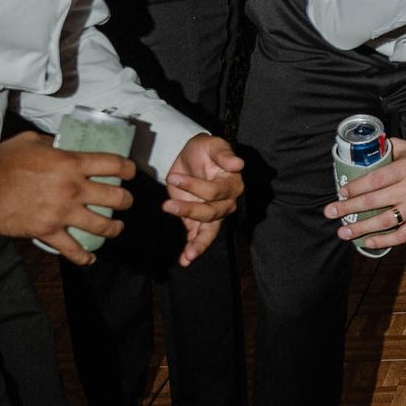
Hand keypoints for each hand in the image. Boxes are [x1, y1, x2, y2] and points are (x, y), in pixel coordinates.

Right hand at [0, 129, 132, 262]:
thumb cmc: (2, 161)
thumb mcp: (31, 141)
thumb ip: (52, 144)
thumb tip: (61, 145)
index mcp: (71, 163)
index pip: (114, 164)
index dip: (129, 168)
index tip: (131, 172)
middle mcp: (73, 188)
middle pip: (116, 197)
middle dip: (126, 201)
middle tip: (125, 202)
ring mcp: (62, 212)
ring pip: (102, 225)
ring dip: (114, 228)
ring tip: (116, 228)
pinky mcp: (47, 231)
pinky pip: (72, 249)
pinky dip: (84, 257)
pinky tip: (91, 258)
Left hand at [161, 133, 243, 263]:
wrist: (191, 157)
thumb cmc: (205, 149)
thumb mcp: (213, 145)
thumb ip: (224, 154)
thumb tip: (238, 164)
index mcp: (231, 185)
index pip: (214, 192)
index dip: (194, 186)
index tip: (173, 177)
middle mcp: (226, 202)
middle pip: (211, 213)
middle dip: (189, 211)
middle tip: (167, 205)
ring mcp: (213, 214)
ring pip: (209, 232)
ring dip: (198, 244)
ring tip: (188, 255)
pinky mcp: (198, 221)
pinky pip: (198, 237)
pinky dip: (193, 249)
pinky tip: (185, 260)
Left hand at [325, 137, 405, 253]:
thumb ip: (386, 148)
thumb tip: (363, 149)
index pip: (374, 180)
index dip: (354, 188)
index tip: (341, 193)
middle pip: (374, 201)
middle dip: (348, 208)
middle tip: (331, 212)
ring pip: (385, 221)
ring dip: (361, 228)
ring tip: (343, 232)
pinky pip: (402, 235)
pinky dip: (384, 241)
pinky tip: (368, 242)